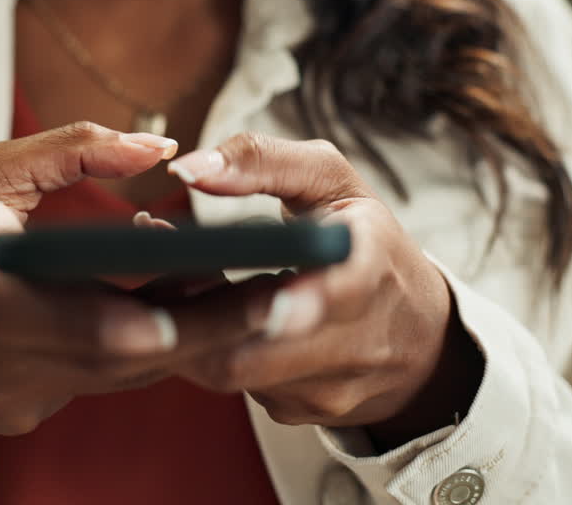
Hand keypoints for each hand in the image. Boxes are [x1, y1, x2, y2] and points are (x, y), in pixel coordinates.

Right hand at [0, 123, 278, 467]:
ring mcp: (13, 388)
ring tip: (270, 305)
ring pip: (120, 373)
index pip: (23, 309)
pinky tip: (209, 319)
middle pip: (104, 353)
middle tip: (279, 303)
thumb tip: (158, 146)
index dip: (97, 319)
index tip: (164, 316)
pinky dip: (158, 350)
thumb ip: (69, 154)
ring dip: (195, 343)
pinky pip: (108, 379)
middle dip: (198, 332)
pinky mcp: (33, 410)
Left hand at [161, 133, 484, 449]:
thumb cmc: (364, 239)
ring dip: (190, 330)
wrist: (418, 336)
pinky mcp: (298, 411)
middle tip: (153, 277)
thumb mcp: (330, 181)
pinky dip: (203, 349)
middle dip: (202, 317)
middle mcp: (360, 338)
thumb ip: (262, 160)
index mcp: (374, 264)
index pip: (347, 289)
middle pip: (264, 348)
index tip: (273, 300)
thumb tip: (187, 166)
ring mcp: (328, 387)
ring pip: (235, 368)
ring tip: (164, 284)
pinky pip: (235, 383)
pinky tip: (189, 315)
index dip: (307, 301)